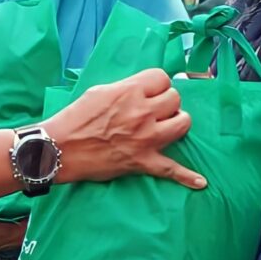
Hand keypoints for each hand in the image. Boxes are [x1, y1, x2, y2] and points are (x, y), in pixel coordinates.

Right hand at [45, 69, 204, 188]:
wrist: (59, 149)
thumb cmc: (74, 118)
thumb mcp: (99, 91)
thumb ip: (125, 88)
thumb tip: (141, 88)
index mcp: (130, 91)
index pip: (162, 77)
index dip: (156, 84)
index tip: (149, 91)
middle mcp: (142, 112)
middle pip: (175, 98)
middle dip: (166, 102)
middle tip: (153, 110)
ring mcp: (146, 138)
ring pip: (183, 123)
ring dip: (177, 123)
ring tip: (165, 126)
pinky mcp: (143, 161)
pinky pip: (172, 170)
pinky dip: (187, 177)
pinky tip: (201, 182)